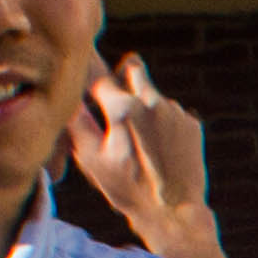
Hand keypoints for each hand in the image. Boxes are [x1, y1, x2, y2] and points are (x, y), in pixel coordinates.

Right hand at [71, 55, 212, 246]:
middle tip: (115, 99)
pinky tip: (159, 150)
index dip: (86, 59)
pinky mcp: (192, 124)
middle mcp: (152, 102)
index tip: (79, 44)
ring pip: (153, 94)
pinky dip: (163, 124)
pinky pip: (172, 113)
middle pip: (132, 68)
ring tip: (140, 143)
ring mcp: (176, 112)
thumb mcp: (91, 157)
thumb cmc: (126, 188)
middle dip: (123, 77)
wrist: (174, 213)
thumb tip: (65, 94)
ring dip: (144, 107)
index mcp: (122, 108)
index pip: (96, 70)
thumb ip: (77, 120)